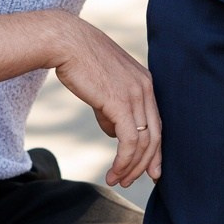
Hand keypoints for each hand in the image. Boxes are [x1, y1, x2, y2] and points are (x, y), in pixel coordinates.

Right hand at [48, 13, 161, 185]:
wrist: (66, 43)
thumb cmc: (79, 61)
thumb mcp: (104, 85)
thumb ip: (112, 108)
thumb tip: (114, 133)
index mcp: (145, 82)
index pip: (156, 122)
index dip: (155, 149)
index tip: (150, 170)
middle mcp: (146, 88)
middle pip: (155, 136)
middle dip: (146, 164)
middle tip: (133, 181)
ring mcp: (136, 95)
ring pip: (143, 143)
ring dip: (131, 167)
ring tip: (118, 180)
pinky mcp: (121, 103)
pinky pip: (130, 141)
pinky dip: (124, 161)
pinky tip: (114, 172)